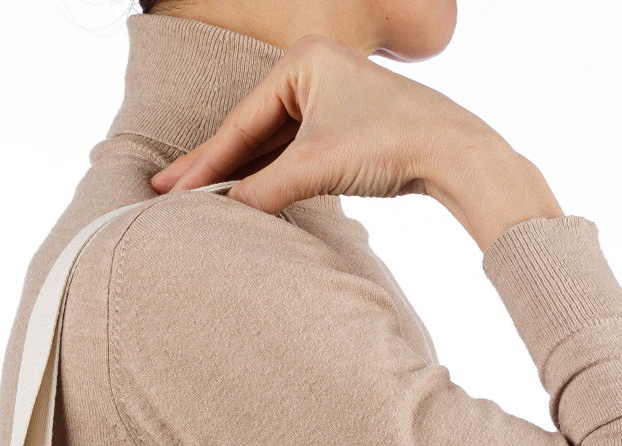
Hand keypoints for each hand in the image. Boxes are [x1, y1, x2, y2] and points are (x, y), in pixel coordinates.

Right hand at [150, 35, 564, 250]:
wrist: (453, 154)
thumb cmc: (391, 143)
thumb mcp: (316, 167)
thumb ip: (267, 187)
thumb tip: (228, 210)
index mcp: (303, 59)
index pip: (242, 121)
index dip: (207, 161)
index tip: (173, 188)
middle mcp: (314, 70)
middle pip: (252, 129)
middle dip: (214, 165)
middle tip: (168, 190)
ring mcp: (330, 97)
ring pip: (273, 142)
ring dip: (240, 173)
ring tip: (198, 197)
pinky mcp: (346, 125)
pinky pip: (294, 152)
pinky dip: (270, 174)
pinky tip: (244, 194)